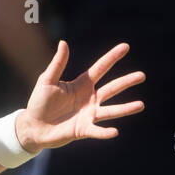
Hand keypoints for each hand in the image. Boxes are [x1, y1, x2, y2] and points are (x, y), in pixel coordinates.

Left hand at [14, 41, 144, 151]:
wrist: (33, 126)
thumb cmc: (39, 102)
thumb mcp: (47, 80)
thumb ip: (57, 63)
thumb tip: (64, 42)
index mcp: (82, 84)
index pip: (100, 68)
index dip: (112, 58)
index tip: (125, 46)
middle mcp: (90, 98)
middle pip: (111, 88)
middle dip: (126, 81)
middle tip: (142, 75)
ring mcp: (89, 114)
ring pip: (111, 110)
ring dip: (125, 108)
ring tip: (141, 105)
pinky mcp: (83, 130)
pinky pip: (97, 131)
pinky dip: (105, 132)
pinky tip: (115, 131)